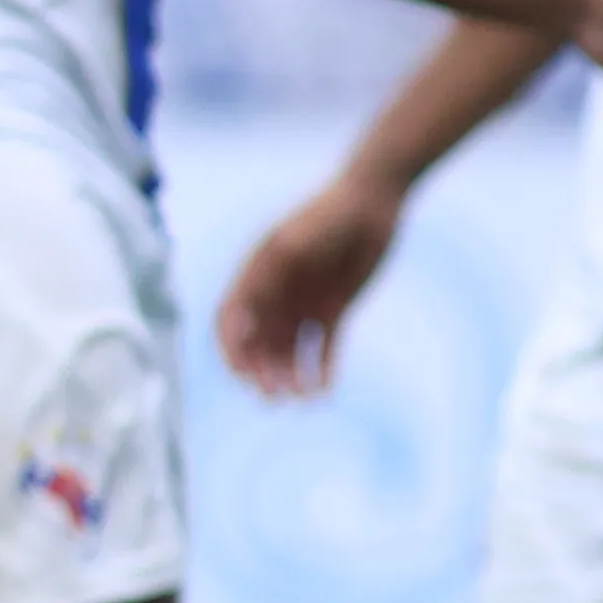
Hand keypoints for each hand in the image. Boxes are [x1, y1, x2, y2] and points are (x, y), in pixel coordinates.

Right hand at [214, 171, 403, 399]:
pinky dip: (322, 369)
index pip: (230, 320)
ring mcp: (302, 304)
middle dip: (261, 372)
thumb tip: (246, 312)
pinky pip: (324, 347)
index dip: (231, 348)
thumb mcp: (294, 242)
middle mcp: (274, 294)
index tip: (242, 372)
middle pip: (258, 342)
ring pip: (289, 350)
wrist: (372, 202)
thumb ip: (270, 274)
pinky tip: (325, 391)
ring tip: (303, 400)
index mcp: (254, 275)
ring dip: (290, 376)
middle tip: (273, 398)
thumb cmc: (329, 216)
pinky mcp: (333, 311)